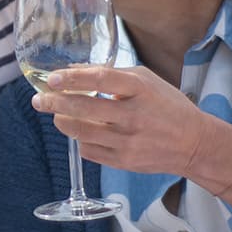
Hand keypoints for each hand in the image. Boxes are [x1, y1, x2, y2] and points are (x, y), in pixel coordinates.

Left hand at [31, 65, 211, 176]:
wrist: (193, 143)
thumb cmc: (166, 105)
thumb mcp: (145, 80)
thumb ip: (110, 74)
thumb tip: (73, 70)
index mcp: (140, 89)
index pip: (99, 80)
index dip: (72, 78)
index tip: (52, 79)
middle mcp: (133, 116)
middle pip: (84, 108)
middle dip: (55, 103)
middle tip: (39, 99)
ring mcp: (128, 141)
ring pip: (81, 132)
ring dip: (62, 121)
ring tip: (56, 114)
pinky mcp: (124, 161)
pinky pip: (89, 151)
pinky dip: (80, 139)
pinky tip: (79, 131)